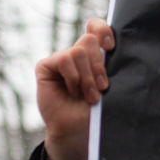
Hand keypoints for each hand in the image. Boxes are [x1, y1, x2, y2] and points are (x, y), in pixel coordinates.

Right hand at [35, 19, 114, 159]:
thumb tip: (112, 47)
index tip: (111, 46)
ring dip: (87, 77)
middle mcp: (77, 54)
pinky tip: (72, 92)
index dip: (103, 30)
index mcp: (94, 55)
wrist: (78, 131)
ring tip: (90, 96)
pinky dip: (73, 77)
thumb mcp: (107, 86)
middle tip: (102, 87)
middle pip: (89, 40)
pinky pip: (63, 59)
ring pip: (77, 51)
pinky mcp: (46, 66)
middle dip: (98, 66)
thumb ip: (108, 65)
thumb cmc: (96, 110)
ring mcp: (61, 59)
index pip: (96, 28)